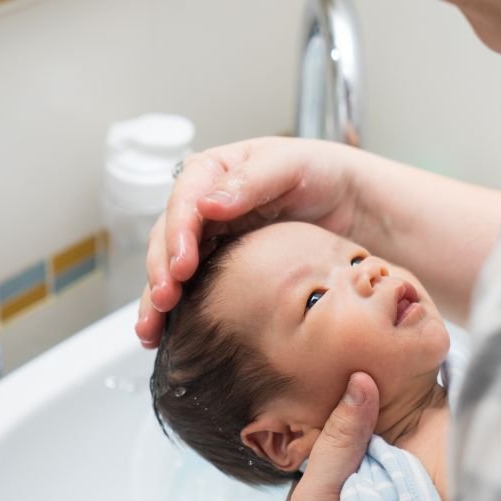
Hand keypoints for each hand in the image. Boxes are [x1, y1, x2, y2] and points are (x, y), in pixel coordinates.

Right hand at [136, 137, 362, 347]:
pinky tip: (161, 335)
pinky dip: (171, 312)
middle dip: (161, 270)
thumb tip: (208, 204)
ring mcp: (207, 238)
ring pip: (169, 266)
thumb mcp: (291, 166)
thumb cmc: (320, 173)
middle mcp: (201, 206)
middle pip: (166, 237)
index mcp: (212, 172)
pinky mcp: (217, 268)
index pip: (183, 201)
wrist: (349, 202)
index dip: (178, 233)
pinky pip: (188, 288)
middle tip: (165, 300)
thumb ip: (251, 181)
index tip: (181, 264)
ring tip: (151, 328)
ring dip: (156, 297)